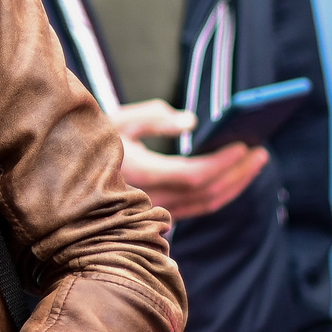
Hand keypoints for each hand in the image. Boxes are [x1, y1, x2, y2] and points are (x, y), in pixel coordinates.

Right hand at [111, 100, 266, 222]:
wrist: (71, 177)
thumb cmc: (96, 142)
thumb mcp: (119, 120)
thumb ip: (155, 117)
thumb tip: (192, 122)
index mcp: (141, 174)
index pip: (193, 174)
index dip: (222, 162)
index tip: (243, 145)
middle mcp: (151, 199)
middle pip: (207, 193)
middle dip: (238, 173)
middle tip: (261, 152)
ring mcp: (156, 211)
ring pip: (206, 204)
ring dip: (235, 184)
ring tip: (256, 162)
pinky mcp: (161, 214)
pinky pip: (199, 207)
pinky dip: (221, 192)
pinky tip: (234, 176)